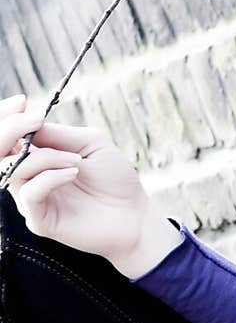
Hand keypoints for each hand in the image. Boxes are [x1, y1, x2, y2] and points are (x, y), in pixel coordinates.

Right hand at [0, 94, 178, 272]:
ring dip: (45, 157)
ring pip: (13, 169)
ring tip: (76, 161)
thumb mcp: (88, 143)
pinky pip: (30, 193)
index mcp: (36, 157)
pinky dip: (50, 177)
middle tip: (35, 121)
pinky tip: (74, 173)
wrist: (135, 215)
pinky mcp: (39, 220)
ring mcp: (31, 200)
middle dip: (9, 130)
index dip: (5, 118)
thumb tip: (27, 122)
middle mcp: (28, 178)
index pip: (4, 137)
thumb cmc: (114, 178)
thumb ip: (56, 134)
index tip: (22, 102)